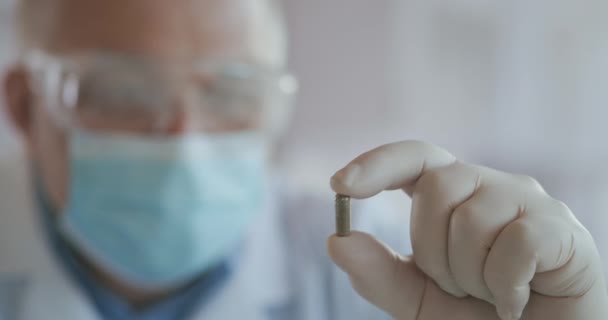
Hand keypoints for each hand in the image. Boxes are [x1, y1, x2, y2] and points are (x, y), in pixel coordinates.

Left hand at [327, 141, 607, 319]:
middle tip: (459, 286)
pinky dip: (504, 287)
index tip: (339, 186)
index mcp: (454, 196)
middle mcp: (489, 186)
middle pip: (436, 188)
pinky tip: (515, 303)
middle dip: (433, 251)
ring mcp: (527, 201)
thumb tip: (337, 241)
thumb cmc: (480, 315)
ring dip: (470, 276)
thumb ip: (380, 274)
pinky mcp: (561, 227)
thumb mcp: (420, 301)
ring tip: (490, 294)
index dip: (376, 164)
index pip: (413, 158)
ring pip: (473, 218)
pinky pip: (517, 242)